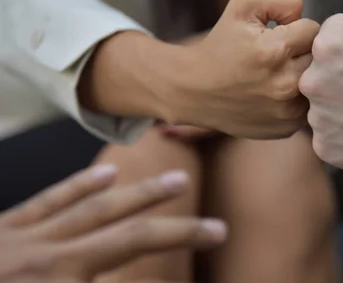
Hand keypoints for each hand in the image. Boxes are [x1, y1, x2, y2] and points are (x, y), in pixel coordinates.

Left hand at [0, 165, 226, 281]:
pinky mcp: (3, 227)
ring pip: (97, 209)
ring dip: (143, 194)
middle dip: (178, 232)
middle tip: (218, 229)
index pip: (133, 280)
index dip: (169, 272)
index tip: (208, 250)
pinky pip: (47, 201)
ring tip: (180, 181)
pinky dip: (79, 186)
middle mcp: (52, 261)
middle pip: (131, 239)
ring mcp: (25, 239)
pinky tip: (107, 173)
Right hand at [80, 0, 316, 140]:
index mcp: (275, 50)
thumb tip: (307, 16)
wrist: (194, 90)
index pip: (313, 30)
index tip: (277, 36)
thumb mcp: (243, 5)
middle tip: (279, 56)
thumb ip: (283, 0)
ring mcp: (287, 110)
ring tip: (276, 74)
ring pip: (318, 83)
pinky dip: (297, 99)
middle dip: (302, 52)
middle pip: (321, 58)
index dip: (295, 28)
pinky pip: (309, 106)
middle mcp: (285, 83)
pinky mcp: (287, 128)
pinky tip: (274, 95)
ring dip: (303, 76)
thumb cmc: (220, 44)